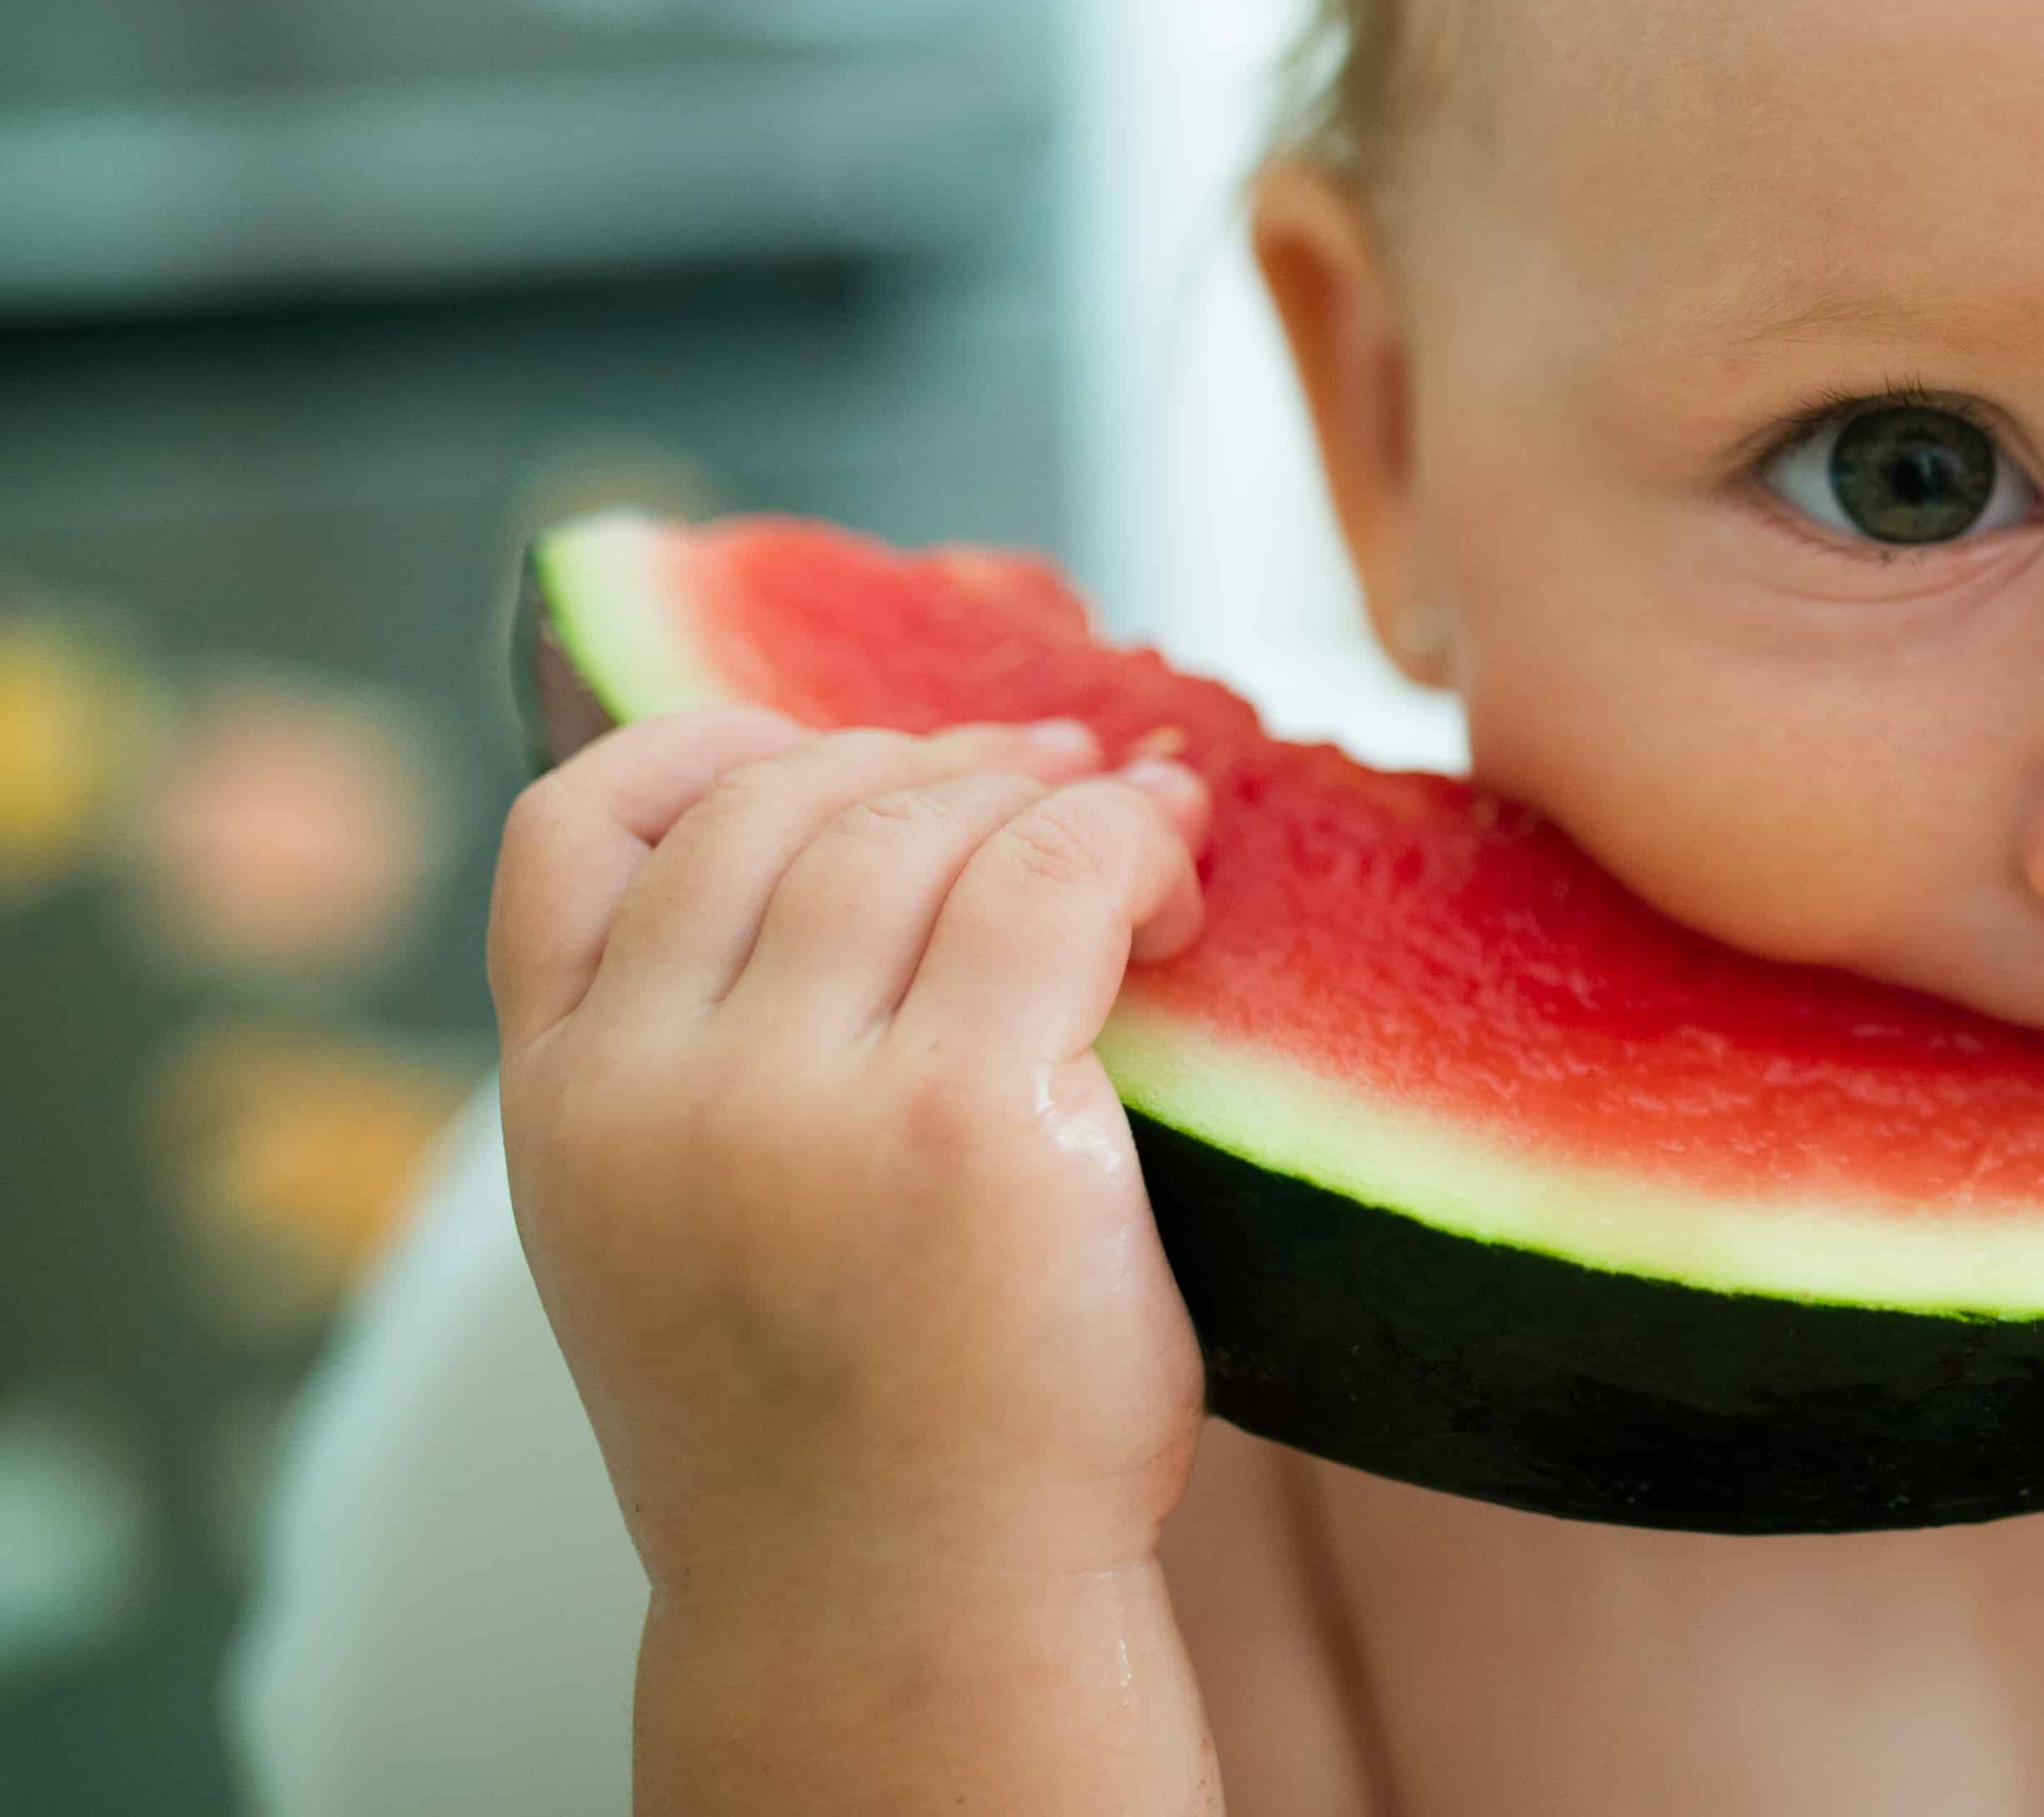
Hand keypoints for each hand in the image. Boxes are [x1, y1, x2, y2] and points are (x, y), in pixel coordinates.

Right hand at [489, 708, 1214, 1613]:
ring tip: (1130, 801)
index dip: (708, 742)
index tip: (831, 738)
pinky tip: (1179, 866)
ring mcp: (799, 1103)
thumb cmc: (834, 1427)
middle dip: (925, 757)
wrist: (902, 1611)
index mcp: (558, 1110)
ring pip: (919, 822)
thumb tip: (853, 835)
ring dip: (1041, 783)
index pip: (571, 832)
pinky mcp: (963, 1120)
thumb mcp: (672, 1231)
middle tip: (1044, 761)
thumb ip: (695, 1055)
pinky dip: (1130, 836)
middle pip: (780, 804)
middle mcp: (653, 1089)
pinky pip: (1056, 877)